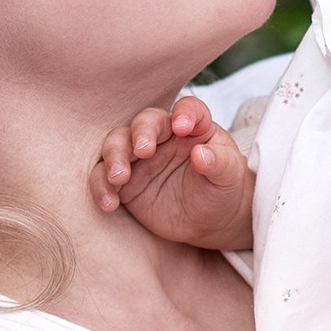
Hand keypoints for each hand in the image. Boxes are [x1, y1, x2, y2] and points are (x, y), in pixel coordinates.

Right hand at [93, 95, 255, 250]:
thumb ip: (219, 163)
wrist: (210, 221)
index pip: (187, 109)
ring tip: (119, 178)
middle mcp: (163, 137)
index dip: (184, 113)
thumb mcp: (229, 177)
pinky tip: (110, 203)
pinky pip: (104, 178)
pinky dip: (101, 187)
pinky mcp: (124, 182)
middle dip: (140, 134)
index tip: (182, 127)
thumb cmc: (223, 189)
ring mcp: (139, 158)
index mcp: (193, 128)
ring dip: (114, 157)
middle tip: (143, 151)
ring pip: (117, 144)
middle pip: (144, 122)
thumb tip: (202, 153)